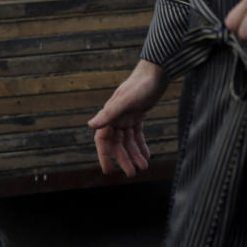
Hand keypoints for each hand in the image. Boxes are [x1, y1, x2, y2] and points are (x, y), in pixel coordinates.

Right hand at [87, 59, 167, 176]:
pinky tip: (147, 156)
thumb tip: (90, 126)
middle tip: (132, 173)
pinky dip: (141, 145)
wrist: (156, 73)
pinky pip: (137, 134)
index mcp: (110, 115)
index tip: (107, 171)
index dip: (104, 155)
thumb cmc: (140, 86)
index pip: (103, 140)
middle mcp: (116, 118)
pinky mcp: (137, 115)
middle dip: (123, 159)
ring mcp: (126, 117)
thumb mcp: (125, 101)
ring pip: (128, 141)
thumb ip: (108, 114)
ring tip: (144, 167)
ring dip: (134, 154)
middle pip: (117, 143)